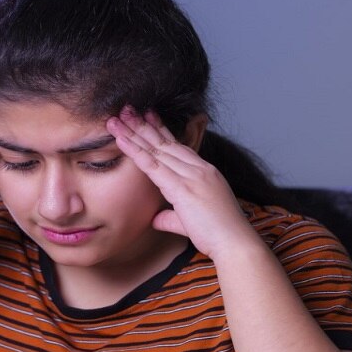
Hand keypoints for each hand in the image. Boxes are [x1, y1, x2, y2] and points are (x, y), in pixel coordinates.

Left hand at [106, 107, 254, 258]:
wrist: (235, 243)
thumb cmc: (219, 235)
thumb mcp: (192, 221)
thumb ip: (172, 217)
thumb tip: (156, 219)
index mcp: (205, 172)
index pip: (179, 146)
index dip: (161, 130)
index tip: (148, 115)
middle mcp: (199, 169)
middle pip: (165, 142)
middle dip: (144, 125)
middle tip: (127, 108)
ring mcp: (191, 176)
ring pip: (156, 149)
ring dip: (134, 132)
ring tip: (117, 118)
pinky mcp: (182, 188)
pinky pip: (153, 165)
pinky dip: (135, 151)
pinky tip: (122, 140)